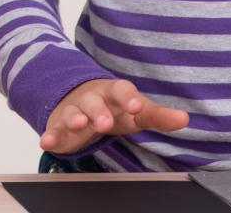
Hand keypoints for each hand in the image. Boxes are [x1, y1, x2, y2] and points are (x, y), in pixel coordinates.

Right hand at [41, 78, 188, 154]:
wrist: (80, 98)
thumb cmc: (115, 107)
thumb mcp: (137, 111)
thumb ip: (158, 115)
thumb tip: (183, 118)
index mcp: (113, 93)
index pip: (121, 90)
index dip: (128, 98)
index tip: (136, 106)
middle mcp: (92, 99)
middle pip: (94, 102)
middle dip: (98, 112)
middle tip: (104, 123)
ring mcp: (74, 111)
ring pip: (73, 113)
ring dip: (74, 118)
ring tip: (77, 125)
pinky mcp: (60, 126)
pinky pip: (53, 129)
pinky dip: (49, 135)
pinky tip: (46, 141)